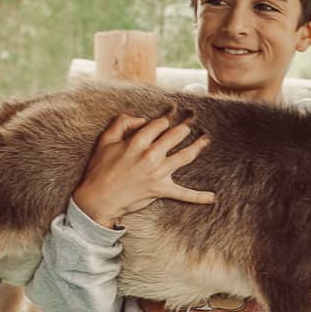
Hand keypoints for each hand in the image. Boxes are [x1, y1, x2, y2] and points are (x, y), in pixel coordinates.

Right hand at [72, 113, 214, 228]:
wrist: (98, 199)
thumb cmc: (100, 169)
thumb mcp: (105, 140)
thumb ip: (121, 123)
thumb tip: (141, 119)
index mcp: (138, 142)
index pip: (160, 124)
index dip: (168, 117)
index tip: (173, 113)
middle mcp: (151, 155)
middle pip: (176, 135)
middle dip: (185, 126)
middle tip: (192, 120)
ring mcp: (158, 173)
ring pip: (186, 156)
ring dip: (199, 146)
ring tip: (207, 139)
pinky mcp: (161, 189)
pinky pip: (183, 194)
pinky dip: (198, 197)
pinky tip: (212, 198)